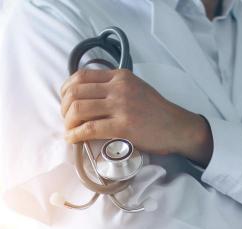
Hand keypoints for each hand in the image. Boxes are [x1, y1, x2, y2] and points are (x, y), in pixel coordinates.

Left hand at [60, 69, 213, 164]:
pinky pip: (90, 128)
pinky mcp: (123, 126)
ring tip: (70, 130)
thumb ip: (112, 87)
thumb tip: (85, 95)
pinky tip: (72, 139)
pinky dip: (75, 135)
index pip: (81, 76)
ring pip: (79, 109)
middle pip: (75, 92)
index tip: (65, 102)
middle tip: (66, 120)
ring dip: (68, 122)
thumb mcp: (134, 88)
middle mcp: (119, 87)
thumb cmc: (154, 111)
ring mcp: (121, 106)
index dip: (66, 89)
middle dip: (64, 108)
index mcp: (119, 76)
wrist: (177, 127)